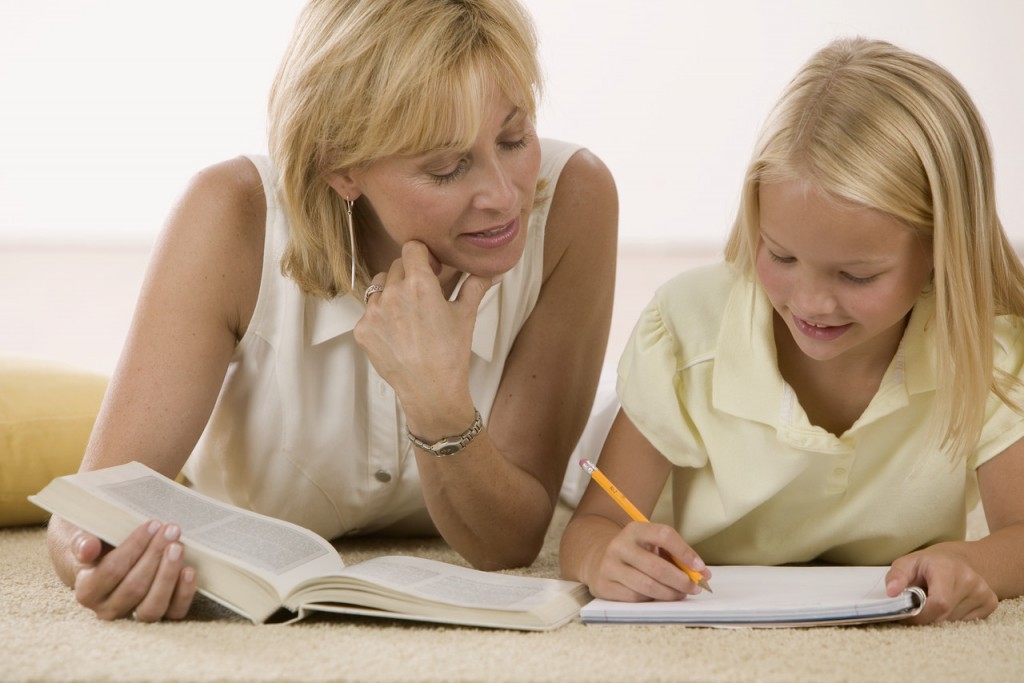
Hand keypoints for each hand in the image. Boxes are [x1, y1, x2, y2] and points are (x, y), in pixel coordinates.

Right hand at [71, 520, 196, 621]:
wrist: (108, 559)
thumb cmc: (99, 545)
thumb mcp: (84, 539)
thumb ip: (82, 542)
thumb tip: (87, 548)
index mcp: (87, 592)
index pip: (111, 571)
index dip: (134, 547)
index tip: (152, 524)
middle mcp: (107, 610)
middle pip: (134, 588)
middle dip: (155, 555)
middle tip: (170, 530)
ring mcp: (134, 616)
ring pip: (152, 606)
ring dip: (168, 575)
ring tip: (178, 547)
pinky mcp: (159, 615)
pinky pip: (174, 612)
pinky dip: (184, 593)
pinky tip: (189, 570)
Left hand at [355, 241, 492, 433]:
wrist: (431, 391)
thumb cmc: (451, 354)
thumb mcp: (466, 316)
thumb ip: (475, 286)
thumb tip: (492, 271)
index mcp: (419, 284)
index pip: (412, 248)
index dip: (423, 255)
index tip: (431, 269)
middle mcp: (393, 293)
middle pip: (396, 266)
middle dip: (409, 274)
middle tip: (423, 295)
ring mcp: (374, 312)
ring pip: (379, 286)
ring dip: (391, 292)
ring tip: (408, 314)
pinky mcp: (362, 330)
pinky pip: (369, 312)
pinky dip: (381, 318)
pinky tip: (397, 333)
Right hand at [585, 521, 709, 601]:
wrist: (599, 558)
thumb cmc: (637, 554)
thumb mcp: (654, 546)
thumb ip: (678, 557)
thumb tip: (704, 574)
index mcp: (635, 530)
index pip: (664, 535)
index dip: (685, 552)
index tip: (700, 568)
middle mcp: (620, 545)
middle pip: (657, 567)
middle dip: (681, 581)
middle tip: (694, 588)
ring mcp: (609, 566)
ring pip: (647, 586)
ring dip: (669, 594)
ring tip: (679, 594)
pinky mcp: (604, 586)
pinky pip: (635, 598)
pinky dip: (651, 600)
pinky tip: (657, 597)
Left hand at [886, 545, 997, 623]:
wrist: (958, 560)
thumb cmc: (929, 564)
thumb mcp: (907, 563)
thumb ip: (897, 576)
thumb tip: (891, 592)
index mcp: (947, 568)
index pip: (939, 603)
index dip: (922, 615)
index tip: (908, 615)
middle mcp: (970, 580)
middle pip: (945, 616)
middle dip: (927, 616)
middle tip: (919, 605)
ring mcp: (983, 592)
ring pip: (955, 622)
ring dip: (939, 617)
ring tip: (935, 600)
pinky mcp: (990, 603)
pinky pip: (967, 622)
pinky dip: (953, 618)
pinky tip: (950, 603)